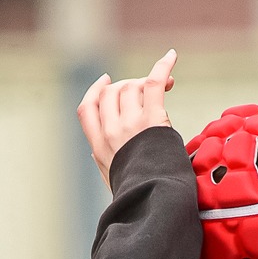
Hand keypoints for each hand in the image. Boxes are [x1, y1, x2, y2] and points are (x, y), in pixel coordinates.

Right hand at [77, 50, 177, 189]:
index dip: (96, 91)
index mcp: (99, 148)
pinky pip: (154, 83)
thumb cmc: (140, 196)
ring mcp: (129, 126)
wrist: (154, 202)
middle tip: (146, 89)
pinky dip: (163, 66)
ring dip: (146, 83)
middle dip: (128, 86)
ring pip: (131, 88)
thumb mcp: (114, 179)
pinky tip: (171, 56)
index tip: (106, 82)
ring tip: (166, 85)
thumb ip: (108, 160)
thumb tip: (101, 149)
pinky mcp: (152, 120)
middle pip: (111, 93)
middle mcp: (110, 134)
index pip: (86, 109)